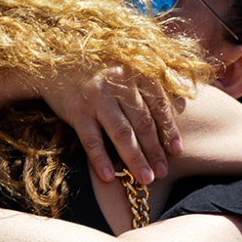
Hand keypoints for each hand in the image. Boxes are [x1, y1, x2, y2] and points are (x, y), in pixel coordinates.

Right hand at [42, 65, 180, 184]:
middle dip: (154, 150)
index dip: (168, 129)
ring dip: (135, 159)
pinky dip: (100, 159)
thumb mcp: (129, 63)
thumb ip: (157, 75)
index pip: (158, 104)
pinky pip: (91, 139)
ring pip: (121, 134)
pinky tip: (109, 176)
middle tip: (163, 172)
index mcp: (135, 72)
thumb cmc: (98, 66)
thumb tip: (187, 85)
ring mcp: (97, 98)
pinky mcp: (77, 111)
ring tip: (145, 178)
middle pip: (142, 123)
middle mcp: (118, 84)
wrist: (54, 62)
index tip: (176, 150)